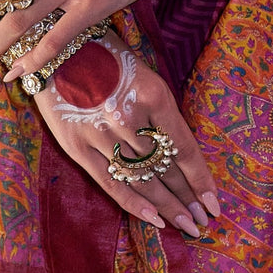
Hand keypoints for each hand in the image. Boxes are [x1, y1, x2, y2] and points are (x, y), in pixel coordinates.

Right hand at [34, 27, 219, 237]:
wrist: (58, 47)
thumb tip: (180, 154)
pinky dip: (134, 204)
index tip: (213, 204)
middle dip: (186, 198)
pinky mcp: (79, 146)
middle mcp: (130, 117)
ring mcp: (103, 134)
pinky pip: (111, 183)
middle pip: (165, 168)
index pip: (183, 148)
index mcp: (153, 94)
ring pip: (142, 179)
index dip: (200, 179)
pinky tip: (155, 221)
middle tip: (202, 222)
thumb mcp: (145, 74)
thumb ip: (161, 113)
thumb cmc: (109, 56)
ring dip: (166, 205)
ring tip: (185, 225)